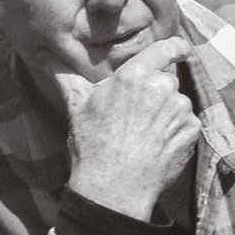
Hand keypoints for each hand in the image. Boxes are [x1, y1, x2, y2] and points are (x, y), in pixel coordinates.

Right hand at [59, 38, 199, 221]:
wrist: (113, 186)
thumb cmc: (92, 144)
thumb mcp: (76, 106)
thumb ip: (66, 76)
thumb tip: (43, 56)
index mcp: (134, 74)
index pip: (165, 48)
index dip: (175, 47)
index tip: (180, 49)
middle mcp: (162, 86)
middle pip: (167, 79)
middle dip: (156, 92)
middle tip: (136, 114)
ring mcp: (180, 108)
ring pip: (177, 102)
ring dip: (166, 112)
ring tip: (144, 134)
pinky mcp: (191, 130)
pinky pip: (186, 124)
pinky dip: (175, 132)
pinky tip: (156, 145)